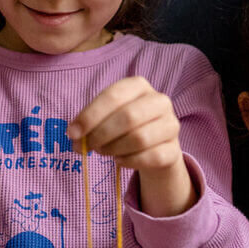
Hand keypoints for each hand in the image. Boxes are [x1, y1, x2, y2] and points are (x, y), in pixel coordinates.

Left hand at [67, 76, 193, 216]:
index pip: (113, 96)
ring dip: (114, 148)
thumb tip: (74, 136)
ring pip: (140, 138)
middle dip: (102, 134)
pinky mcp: (174, 150)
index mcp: (139, 86)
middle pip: (128, 117)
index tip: (73, 133)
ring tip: (104, 152)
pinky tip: (119, 160)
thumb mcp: (106, 118)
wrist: (154, 147)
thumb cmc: (124, 127)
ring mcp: (171, 125)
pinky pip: (150, 157)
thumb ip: (90, 124)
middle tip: (90, 146)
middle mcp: (160, 101)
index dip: (91, 115)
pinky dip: (129, 161)